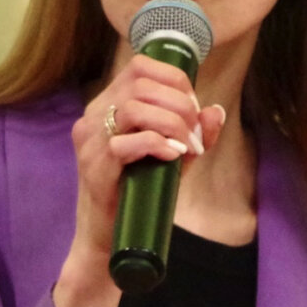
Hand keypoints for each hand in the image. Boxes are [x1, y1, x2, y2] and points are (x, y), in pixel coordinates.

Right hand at [53, 54, 225, 306]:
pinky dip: (155, 145)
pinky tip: (173, 157)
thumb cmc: (138, 193)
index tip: (193, 107)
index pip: (140, 66)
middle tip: (195, 132)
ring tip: (187, 146)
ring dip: (171, 123)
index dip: (174, 79)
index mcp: (107, 105)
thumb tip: (216, 111)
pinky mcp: (94, 170)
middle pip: (139, 84)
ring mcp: (90, 143)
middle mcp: (94, 117)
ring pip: (131, 108)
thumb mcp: (172, 158)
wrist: (108, 240)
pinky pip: (123, 144)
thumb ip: (194, 134)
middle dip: (179, 104)